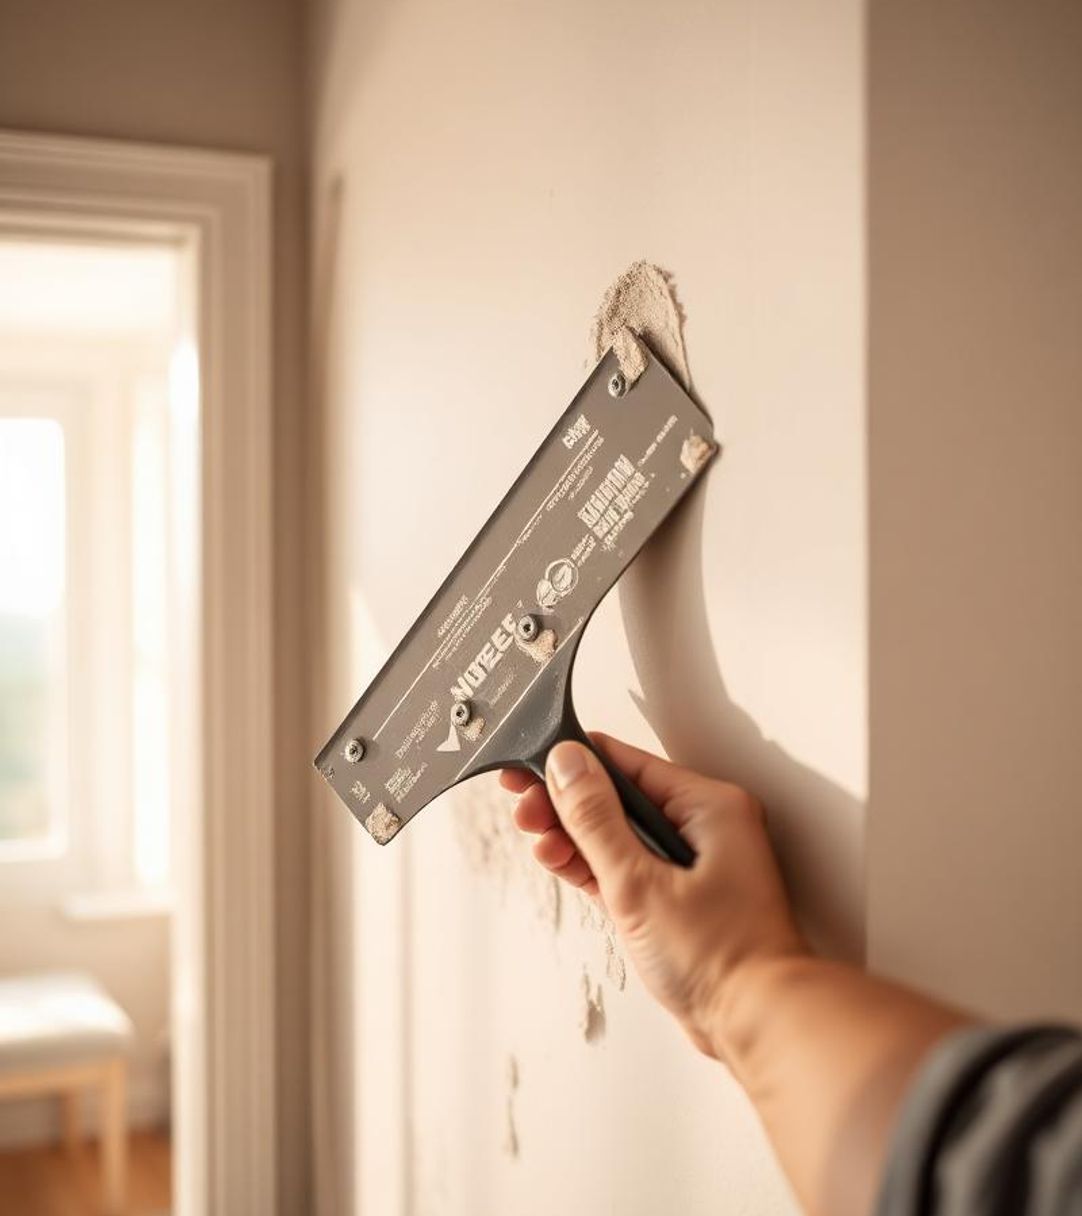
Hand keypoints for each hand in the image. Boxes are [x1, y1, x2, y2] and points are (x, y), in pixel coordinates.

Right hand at [500, 734, 806, 1057]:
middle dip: (567, 804)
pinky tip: (561, 861)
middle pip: (618, 796)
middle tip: (525, 812)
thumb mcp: (639, 882)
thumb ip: (596, 819)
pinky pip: (627, 864)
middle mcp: (704, 825)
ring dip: (574, 836)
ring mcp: (692, 861)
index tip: (528, 768)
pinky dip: (593, 865)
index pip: (626, 763)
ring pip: (618, 832)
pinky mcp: (678, 893)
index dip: (572, 764)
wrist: (757, 1025)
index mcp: (709, 806)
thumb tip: (568, 763)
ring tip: (538, 841)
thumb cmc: (720, 958)